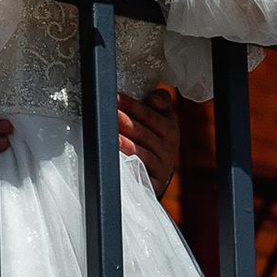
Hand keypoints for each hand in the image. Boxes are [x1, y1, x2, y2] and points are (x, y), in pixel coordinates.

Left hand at [119, 89, 179, 203]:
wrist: (159, 174)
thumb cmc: (155, 142)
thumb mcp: (163, 121)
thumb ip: (160, 104)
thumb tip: (154, 96)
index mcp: (170, 127)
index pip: (149, 114)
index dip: (131, 105)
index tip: (115, 97)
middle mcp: (168, 145)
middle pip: (142, 131)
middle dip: (123, 121)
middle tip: (107, 112)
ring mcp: (162, 164)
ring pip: (140, 150)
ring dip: (124, 142)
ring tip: (110, 133)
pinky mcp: (155, 180)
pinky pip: (140, 169)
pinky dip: (128, 162)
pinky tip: (116, 155)